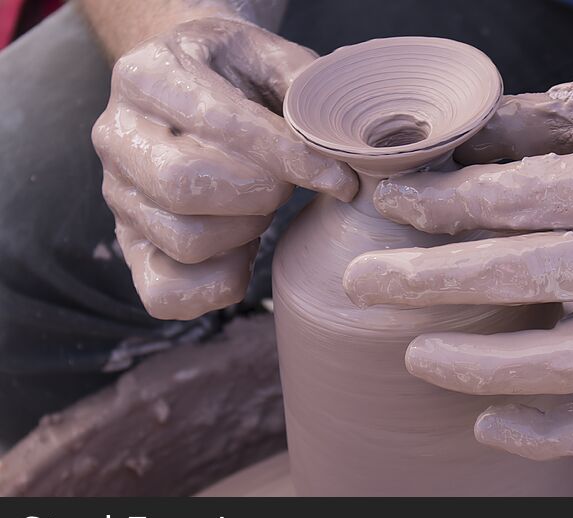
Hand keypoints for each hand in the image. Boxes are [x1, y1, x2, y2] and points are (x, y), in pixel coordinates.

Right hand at [93, 17, 357, 319]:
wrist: (190, 86)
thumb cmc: (237, 74)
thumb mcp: (269, 56)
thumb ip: (304, 85)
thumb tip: (343, 142)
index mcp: (147, 76)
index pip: (216, 124)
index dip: (289, 157)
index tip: (341, 178)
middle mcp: (117, 137)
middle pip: (184, 186)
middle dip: (261, 194)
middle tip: (286, 185)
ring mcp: (117, 196)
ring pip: (185, 241)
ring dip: (246, 232)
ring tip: (261, 204)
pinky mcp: (131, 245)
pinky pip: (165, 294)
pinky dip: (218, 285)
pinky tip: (244, 251)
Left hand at [343, 77, 572, 458]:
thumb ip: (531, 124)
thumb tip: (447, 137)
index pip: (510, 199)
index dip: (440, 204)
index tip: (388, 204)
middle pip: (522, 274)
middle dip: (428, 280)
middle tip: (357, 283)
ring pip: (567, 360)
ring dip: (482, 365)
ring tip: (414, 355)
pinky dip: (551, 430)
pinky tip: (487, 425)